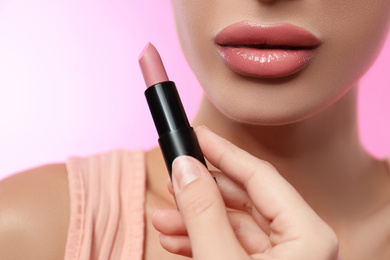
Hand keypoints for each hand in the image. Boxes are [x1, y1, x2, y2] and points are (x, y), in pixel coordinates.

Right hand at [153, 126, 339, 259]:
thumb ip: (203, 213)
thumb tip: (184, 167)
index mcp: (308, 236)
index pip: (260, 175)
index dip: (223, 151)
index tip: (196, 134)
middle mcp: (303, 243)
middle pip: (246, 197)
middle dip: (202, 191)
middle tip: (172, 179)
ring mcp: (286, 257)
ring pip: (235, 224)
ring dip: (195, 218)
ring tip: (163, 217)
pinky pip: (234, 245)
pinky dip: (204, 239)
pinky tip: (176, 237)